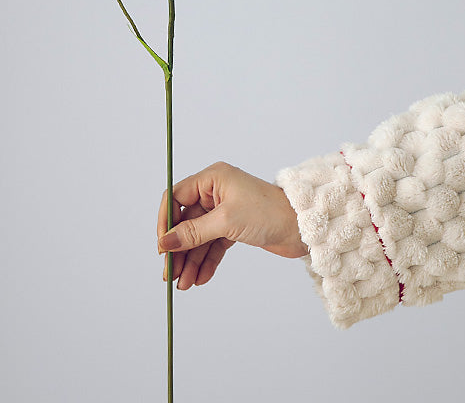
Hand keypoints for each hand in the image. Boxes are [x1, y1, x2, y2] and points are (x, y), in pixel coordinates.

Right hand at [157, 161, 306, 289]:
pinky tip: (200, 279)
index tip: (162, 247)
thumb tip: (166, 243)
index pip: (176, 197)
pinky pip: (213, 245)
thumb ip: (193, 233)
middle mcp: (215, 192)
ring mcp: (224, 210)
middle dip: (179, 249)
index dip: (166, 222)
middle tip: (170, 274)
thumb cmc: (268, 212)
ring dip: (191, 261)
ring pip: (199, 237)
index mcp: (212, 179)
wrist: (302, 227)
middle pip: (186, 222)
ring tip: (184, 284)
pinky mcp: (234, 227)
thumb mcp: (226, 222)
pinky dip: (206, 261)